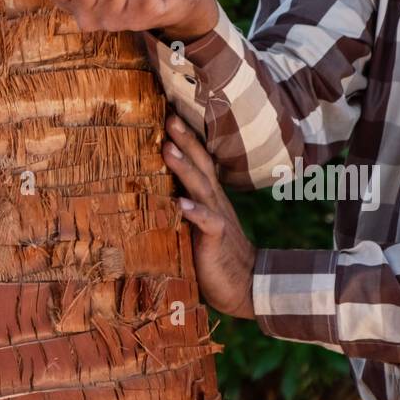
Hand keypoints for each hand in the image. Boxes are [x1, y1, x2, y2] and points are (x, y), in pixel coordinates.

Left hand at [162, 115, 256, 319]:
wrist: (244, 285)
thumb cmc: (213, 256)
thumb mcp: (194, 227)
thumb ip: (180, 208)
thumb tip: (155, 192)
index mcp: (208, 198)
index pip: (198, 162)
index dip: (186, 139)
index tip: (169, 114)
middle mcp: (214, 202)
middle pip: (202, 164)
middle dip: (186, 139)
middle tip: (169, 116)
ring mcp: (217, 219)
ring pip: (202, 187)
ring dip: (185, 167)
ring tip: (168, 149)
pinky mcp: (217, 240)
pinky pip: (208, 223)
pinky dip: (195, 212)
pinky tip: (181, 203)